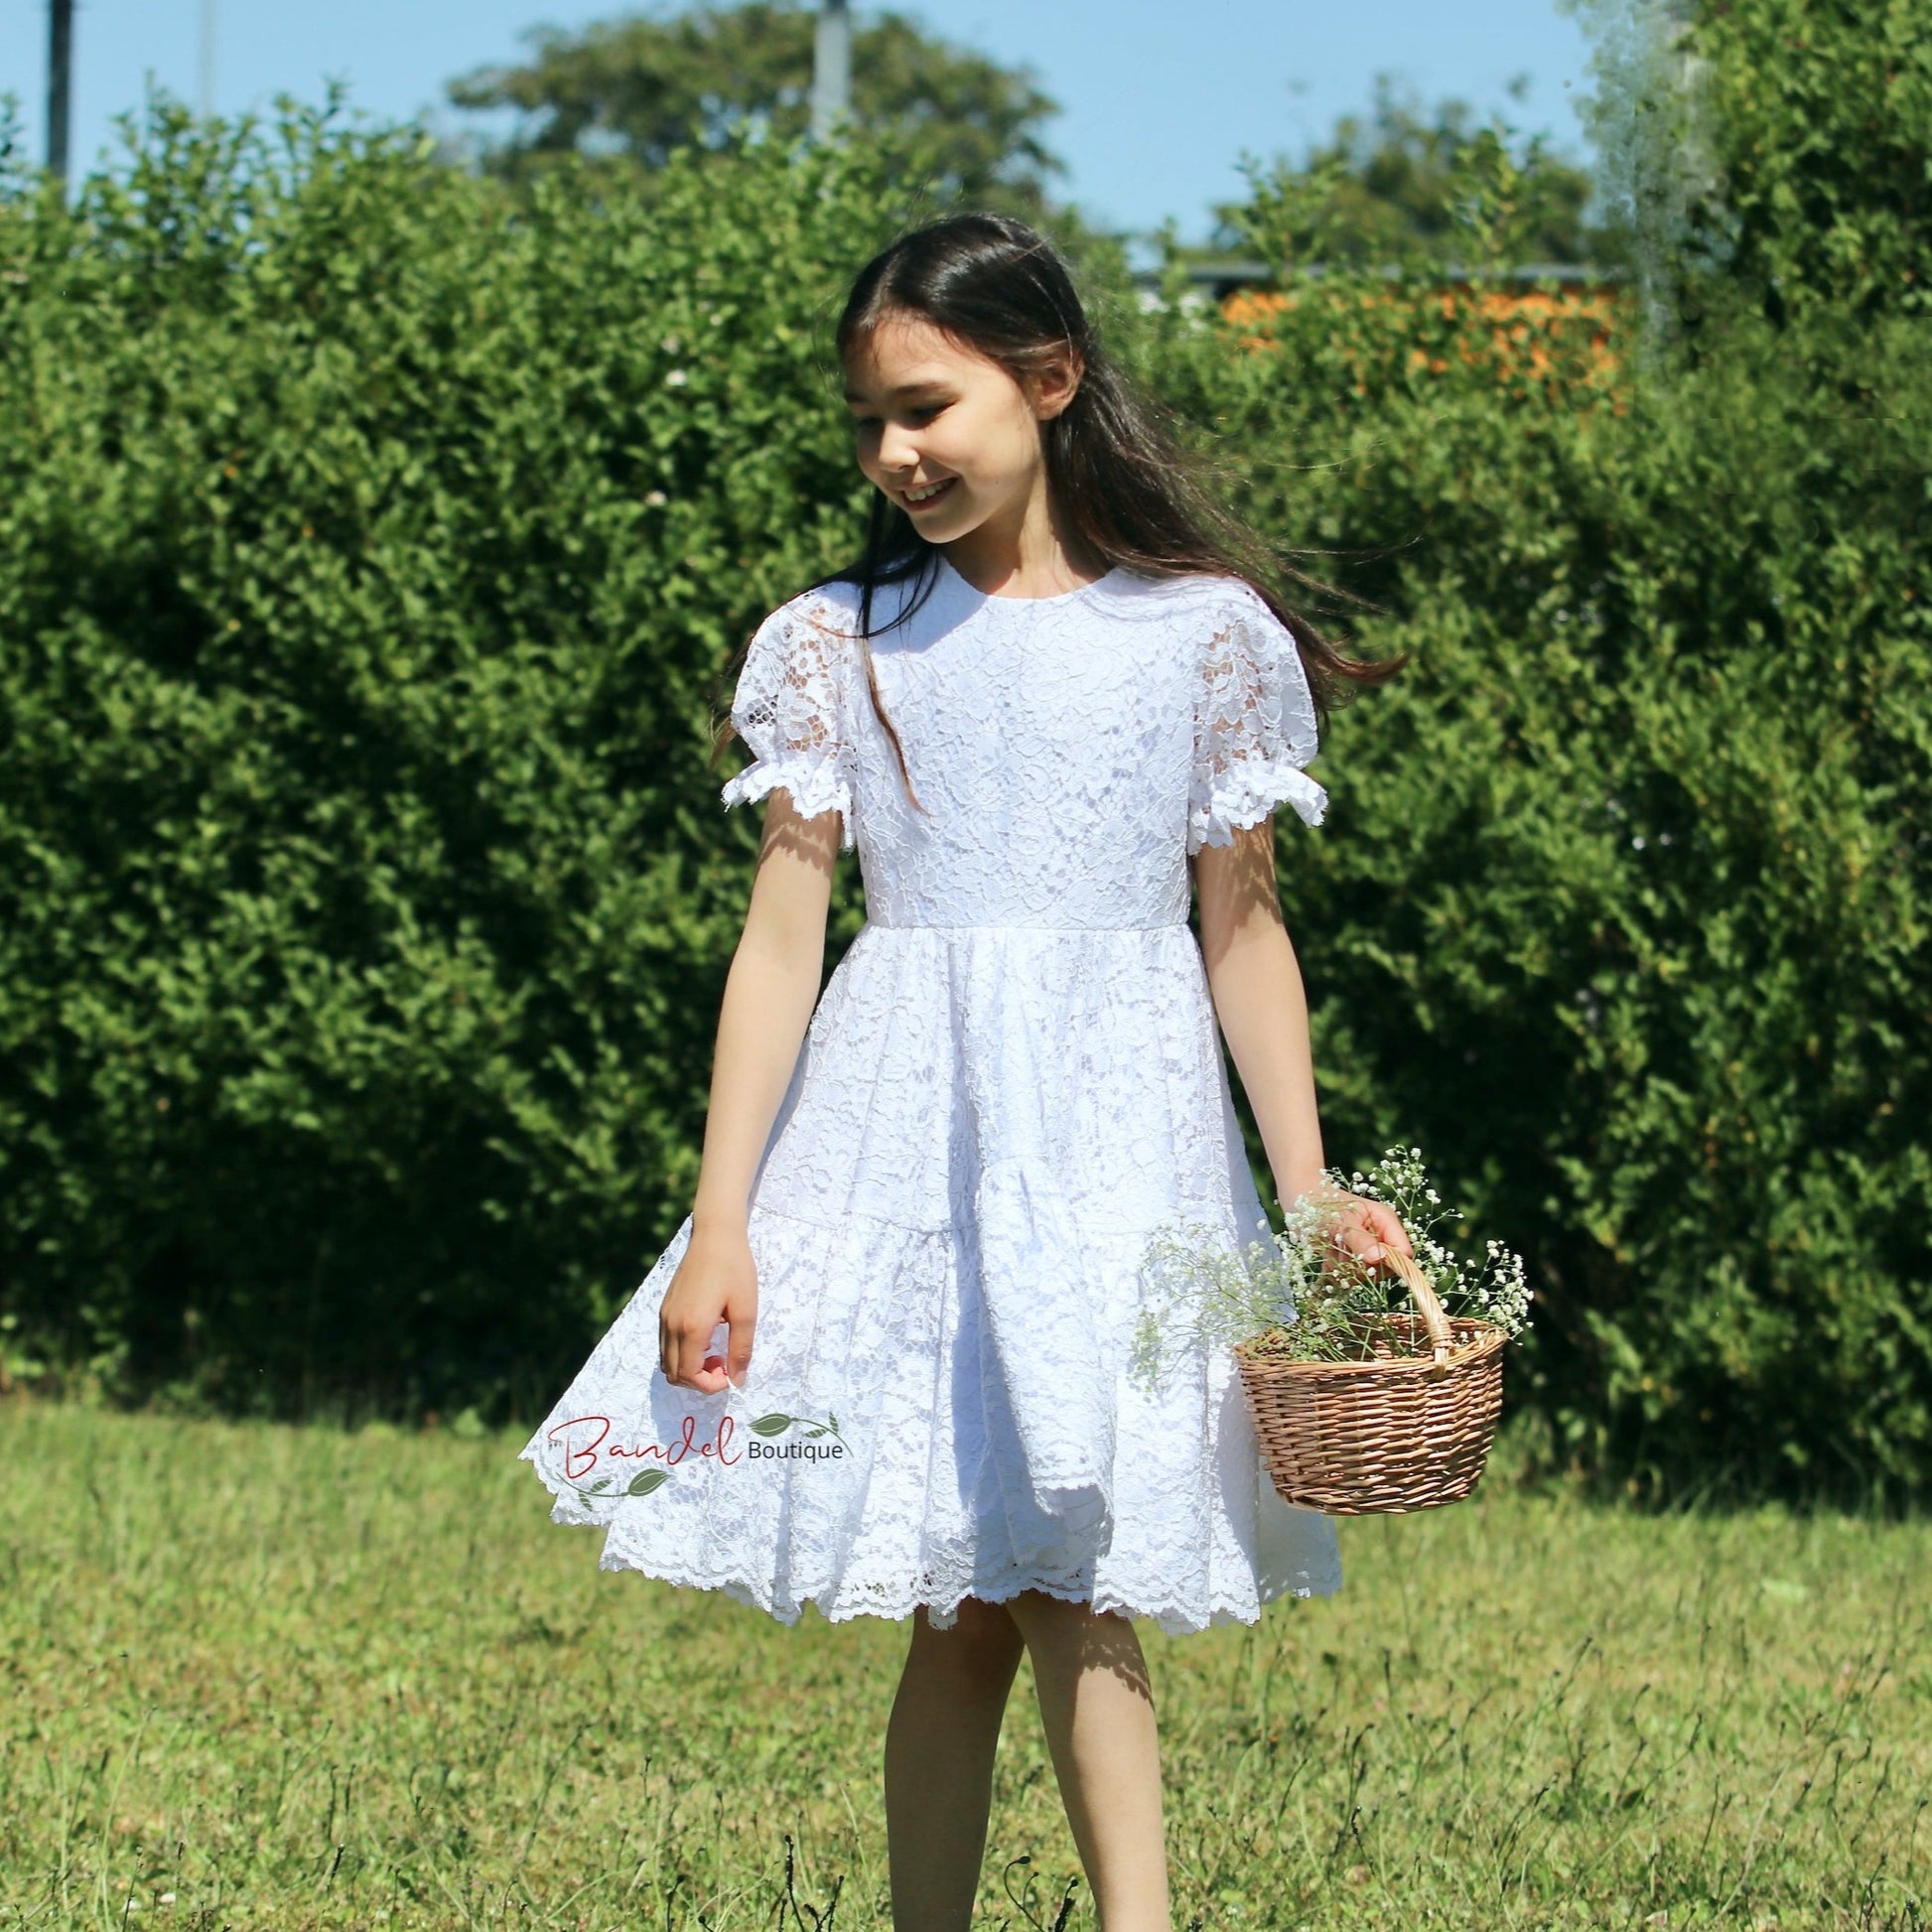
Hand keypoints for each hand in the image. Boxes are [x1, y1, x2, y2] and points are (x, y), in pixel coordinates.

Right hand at [658, 1219, 758, 1393]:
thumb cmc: (735, 1270)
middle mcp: (672, 1325)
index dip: (710, 1385)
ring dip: (689, 1368)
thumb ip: (741, 1349)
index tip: (730, 1373)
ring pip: (666, 1362)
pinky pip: (665, 1345)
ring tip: (715, 1352)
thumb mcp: (746, 1311)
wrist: (715, 1235)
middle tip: (723, 1363)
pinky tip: (704, 1338)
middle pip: (674, 1375)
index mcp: (692, 1328)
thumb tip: (737, 1381)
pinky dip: (682, 1354)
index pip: (689, 1376)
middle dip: (699, 1380)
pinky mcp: (664, 1309)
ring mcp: (664, 1317)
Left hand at [1296, 1186, 1414, 1273]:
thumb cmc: (1321, 1202)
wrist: (1298, 1199)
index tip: (1367, 1260)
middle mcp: (1379, 1237)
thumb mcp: (1340, 1220)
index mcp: (1385, 1221)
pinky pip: (1348, 1277)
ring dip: (1344, 1266)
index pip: (1404, 1252)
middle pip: (1385, 1268)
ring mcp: (1364, 1249)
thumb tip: (1380, 1258)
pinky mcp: (1350, 1259)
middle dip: (1361, 1265)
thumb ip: (1359, 1239)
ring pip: (1365, 1275)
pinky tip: (1326, 1253)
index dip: (1391, 1261)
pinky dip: (1334, 1270)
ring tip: (1331, 1246)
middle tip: (1341, 1247)